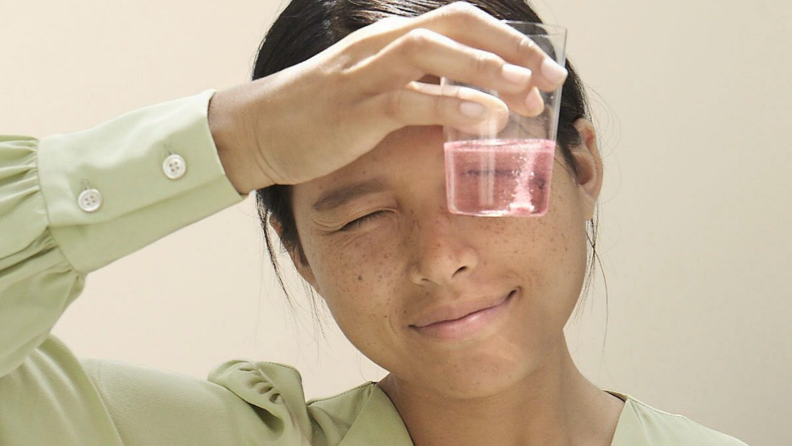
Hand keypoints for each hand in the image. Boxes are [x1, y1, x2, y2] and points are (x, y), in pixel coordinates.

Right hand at [210, 2, 567, 192]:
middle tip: (549, 79)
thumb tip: (466, 101)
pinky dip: (449, 106)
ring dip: (484, 68)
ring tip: (525, 90)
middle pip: (455, 26)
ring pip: (433, 53)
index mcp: (390, 39)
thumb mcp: (373, 88)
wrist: (260, 128)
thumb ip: (417, 86)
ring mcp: (365, 74)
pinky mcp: (353, 109)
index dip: (506, 39)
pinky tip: (484, 119)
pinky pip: (407, 100)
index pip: (458, 21)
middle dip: (508, 48)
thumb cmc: (320, 112)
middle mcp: (381, 46)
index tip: (544, 68)